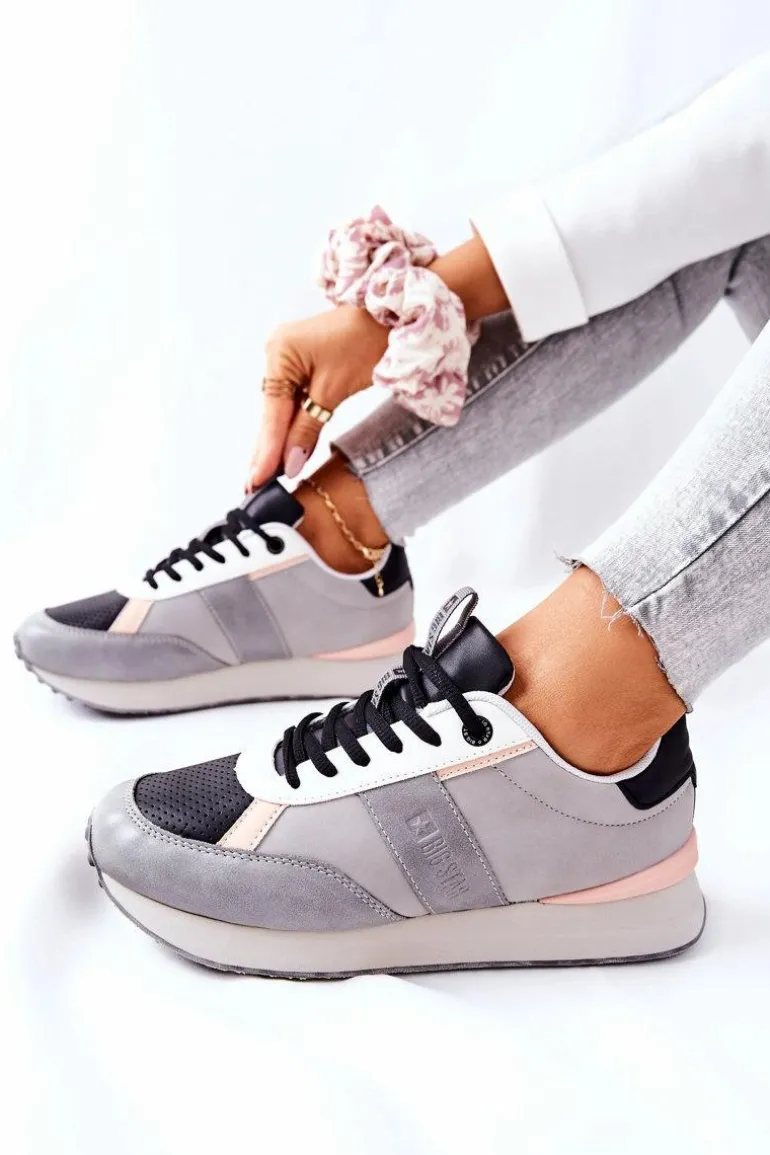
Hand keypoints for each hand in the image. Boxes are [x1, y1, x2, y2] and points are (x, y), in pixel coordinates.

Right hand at [247, 305, 388, 490]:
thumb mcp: (334, 390)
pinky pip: (294, 405)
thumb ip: (307, 428)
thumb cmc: (367, 342)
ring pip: (282, 412)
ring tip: (266, 478)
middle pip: (272, 413)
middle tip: (255, 487)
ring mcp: (289, 360)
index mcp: (279, 353)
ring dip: (279, 443)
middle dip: (267, 450)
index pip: (272, 413)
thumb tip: (289, 465)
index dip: (266, 450)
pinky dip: (293, 428)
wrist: (395, 319)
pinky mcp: (304, 367)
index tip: (258, 480)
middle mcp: (277, 354)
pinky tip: (287, 454)